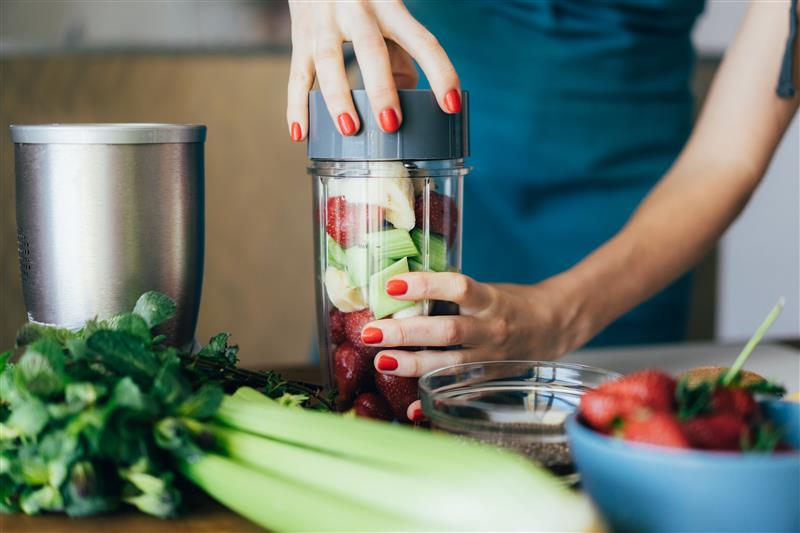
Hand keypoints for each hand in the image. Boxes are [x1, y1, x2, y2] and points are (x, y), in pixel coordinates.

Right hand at [287, 0, 460, 140]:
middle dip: (381, 88)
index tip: (451, 105)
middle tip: (390, 123)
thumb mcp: (388, 13)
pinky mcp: (299, 36)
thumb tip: (405, 94)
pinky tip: (301, 133)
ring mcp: (324, 22)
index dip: (440, 72)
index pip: (422, 41)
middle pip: (370, 49)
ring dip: (339, 98)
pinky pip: (297, 75)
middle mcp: (357, 10)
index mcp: (390, 6)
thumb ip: (400, 52)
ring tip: (350, 130)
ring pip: (328, 62)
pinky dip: (296, 106)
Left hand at [359, 272, 587, 419]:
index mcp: (490, 300)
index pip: (458, 287)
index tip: (392, 285)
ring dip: (412, 364)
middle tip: (371, 330)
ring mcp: (491, 358)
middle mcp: (492, 329)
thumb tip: (395, 292)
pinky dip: (434, 402)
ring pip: (450, 364)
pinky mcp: (489, 379)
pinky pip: (459, 392)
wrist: (554, 326)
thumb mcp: (485, 290)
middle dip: (406, 332)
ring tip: (381, 362)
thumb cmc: (508, 302)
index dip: (425, 285)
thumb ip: (448, 295)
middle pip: (447, 331)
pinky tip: (411, 409)